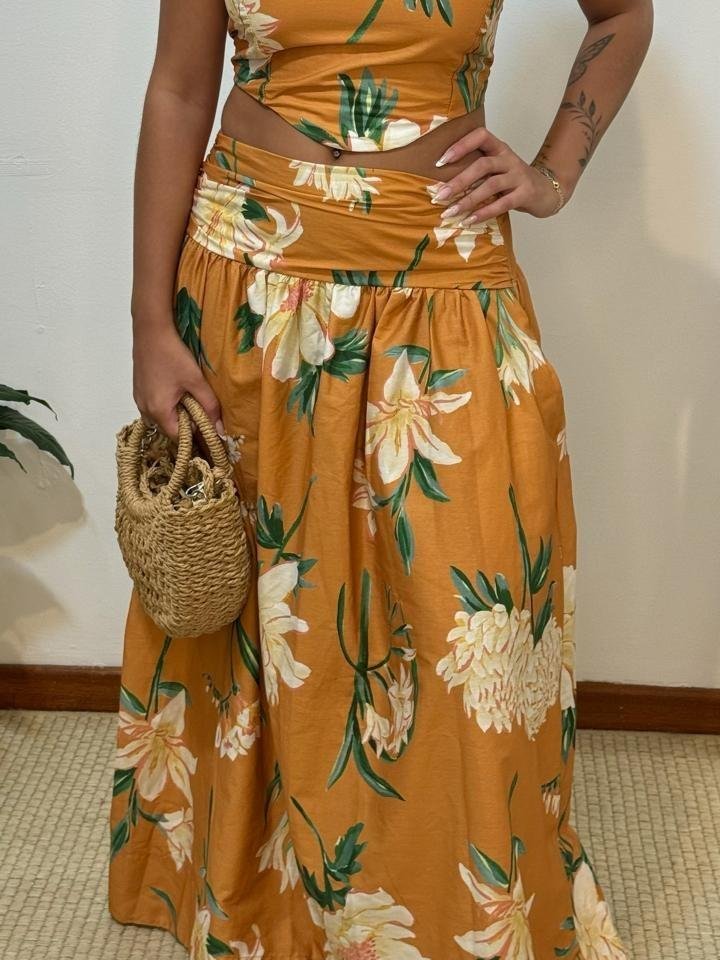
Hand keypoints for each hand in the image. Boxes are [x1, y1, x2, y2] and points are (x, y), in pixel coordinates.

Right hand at [132, 315, 223, 442]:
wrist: (151, 330)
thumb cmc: (173, 354)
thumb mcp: (196, 381)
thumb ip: (210, 406)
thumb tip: (220, 430)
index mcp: (158, 411)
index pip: (178, 437)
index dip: (194, 434)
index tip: (207, 424)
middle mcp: (144, 409)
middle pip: (168, 428)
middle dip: (185, 423)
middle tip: (199, 408)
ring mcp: (139, 400)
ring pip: (160, 418)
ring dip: (175, 414)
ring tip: (188, 398)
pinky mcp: (138, 391)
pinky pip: (153, 407)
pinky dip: (165, 405)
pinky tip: (175, 390)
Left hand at [430, 126, 565, 223]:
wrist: (547, 191)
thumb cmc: (513, 181)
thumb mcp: (497, 169)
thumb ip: (477, 171)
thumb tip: (443, 185)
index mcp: (499, 148)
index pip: (480, 136)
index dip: (461, 145)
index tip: (440, 162)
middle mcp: (509, 159)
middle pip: (482, 165)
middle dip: (458, 181)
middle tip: (439, 196)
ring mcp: (518, 176)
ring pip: (490, 185)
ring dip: (468, 200)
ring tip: (450, 212)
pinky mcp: (526, 194)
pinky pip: (502, 203)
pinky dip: (484, 213)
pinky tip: (469, 220)